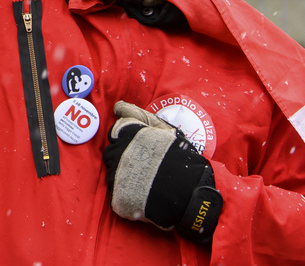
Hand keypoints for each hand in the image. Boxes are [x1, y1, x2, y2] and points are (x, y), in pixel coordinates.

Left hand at [103, 101, 222, 242]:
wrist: (192, 193)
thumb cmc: (181, 157)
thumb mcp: (164, 129)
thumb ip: (139, 115)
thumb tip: (118, 107)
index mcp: (128, 134)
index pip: (115, 131)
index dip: (128, 139)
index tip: (141, 147)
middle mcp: (119, 152)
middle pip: (112, 151)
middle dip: (124, 156)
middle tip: (145, 165)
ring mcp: (117, 175)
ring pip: (113, 172)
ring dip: (124, 174)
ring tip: (146, 180)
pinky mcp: (119, 196)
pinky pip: (117, 192)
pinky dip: (127, 193)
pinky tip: (143, 193)